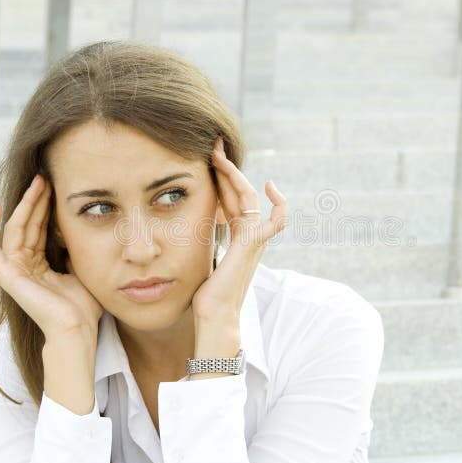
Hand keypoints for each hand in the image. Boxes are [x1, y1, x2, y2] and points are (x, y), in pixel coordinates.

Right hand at [0, 173, 104, 339]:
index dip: (46, 207)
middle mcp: (24, 266)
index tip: (55, 186)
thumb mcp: (81, 268)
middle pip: (27, 225)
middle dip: (36, 200)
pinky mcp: (7, 276)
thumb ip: (73, 249)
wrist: (76, 329)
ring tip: (36, 183)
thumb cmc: (83, 307)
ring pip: (15, 229)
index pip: (39, 229)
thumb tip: (78, 226)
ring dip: (24, 205)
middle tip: (45, 176)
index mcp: (39, 266)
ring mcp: (13, 271)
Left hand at [190, 137, 287, 322]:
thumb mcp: (201, 260)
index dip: (222, 178)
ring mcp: (253, 240)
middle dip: (227, 168)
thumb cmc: (205, 296)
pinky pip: (275, 220)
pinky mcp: (253, 245)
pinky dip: (279, 204)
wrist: (213, 316)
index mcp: (236, 238)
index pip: (231, 199)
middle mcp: (248, 236)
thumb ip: (201, 244)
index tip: (208, 158)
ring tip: (220, 156)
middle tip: (214, 145)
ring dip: (236, 175)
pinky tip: (270, 187)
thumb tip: (182, 233)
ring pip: (251, 198)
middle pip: (242, 192)